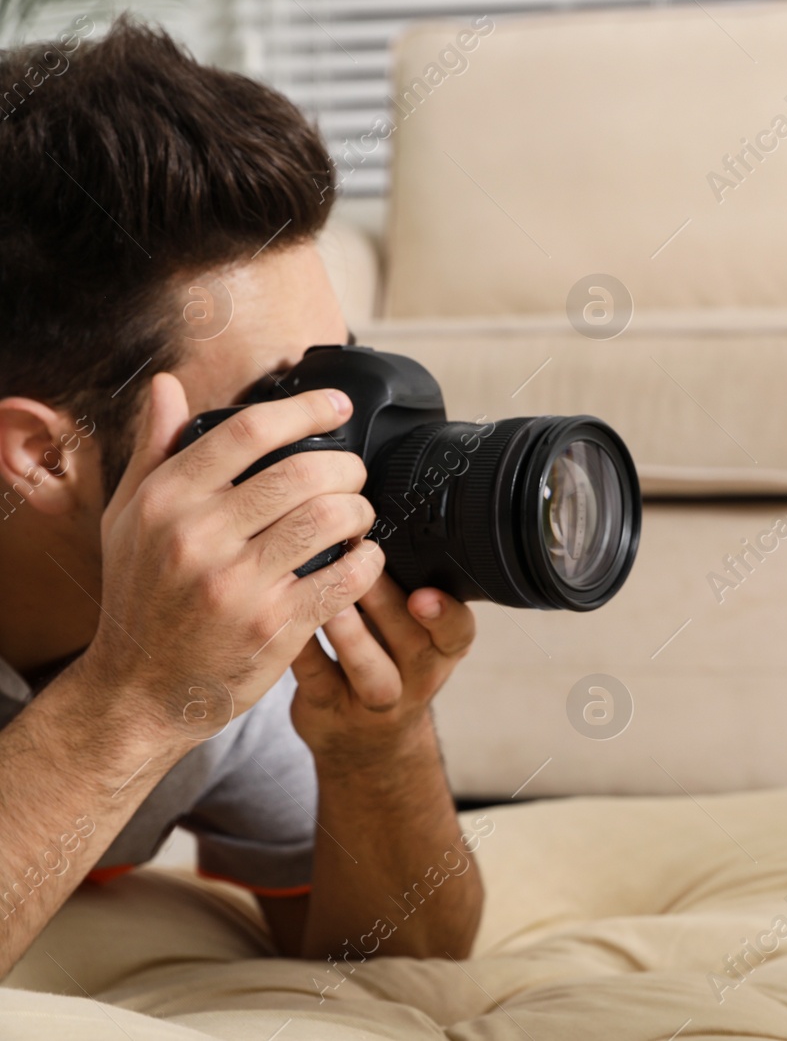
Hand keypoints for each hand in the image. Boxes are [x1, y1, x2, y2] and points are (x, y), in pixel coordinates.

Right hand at [83, 372, 385, 749]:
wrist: (137, 690)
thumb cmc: (140, 597)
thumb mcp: (129, 520)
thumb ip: (154, 450)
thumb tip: (167, 385)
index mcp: (166, 500)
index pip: (248, 432)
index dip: (306, 410)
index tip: (339, 406)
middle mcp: (198, 537)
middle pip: (302, 472)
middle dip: (347, 466)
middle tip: (355, 475)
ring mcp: (237, 584)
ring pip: (331, 519)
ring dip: (361, 511)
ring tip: (358, 516)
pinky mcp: (273, 625)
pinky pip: (345, 576)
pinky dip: (368, 561)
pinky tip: (363, 558)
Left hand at [288, 571, 474, 763]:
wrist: (363, 741)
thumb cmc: (384, 658)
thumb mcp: (410, 629)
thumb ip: (404, 583)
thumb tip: (373, 509)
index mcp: (443, 649)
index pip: (458, 631)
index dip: (446, 614)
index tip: (423, 595)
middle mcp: (418, 677)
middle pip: (412, 642)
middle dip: (386, 602)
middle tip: (359, 562)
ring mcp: (375, 702)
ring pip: (369, 668)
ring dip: (349, 631)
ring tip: (327, 596)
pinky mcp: (329, 712)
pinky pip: (315, 679)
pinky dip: (301, 647)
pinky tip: (282, 616)